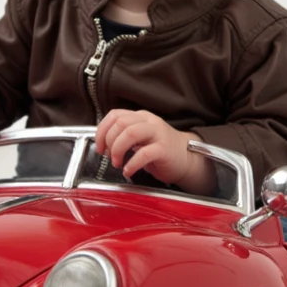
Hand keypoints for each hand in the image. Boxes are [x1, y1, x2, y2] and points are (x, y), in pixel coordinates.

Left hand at [95, 109, 212, 192]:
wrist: (187, 160)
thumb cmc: (160, 151)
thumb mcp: (140, 139)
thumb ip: (124, 136)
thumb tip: (103, 143)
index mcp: (141, 117)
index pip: (115, 115)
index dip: (102, 130)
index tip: (99, 146)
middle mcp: (149, 122)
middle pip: (121, 123)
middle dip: (109, 141)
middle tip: (108, 156)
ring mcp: (158, 134)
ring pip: (130, 133)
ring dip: (117, 150)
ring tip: (117, 163)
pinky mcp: (164, 149)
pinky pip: (143, 153)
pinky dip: (131, 164)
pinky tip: (128, 171)